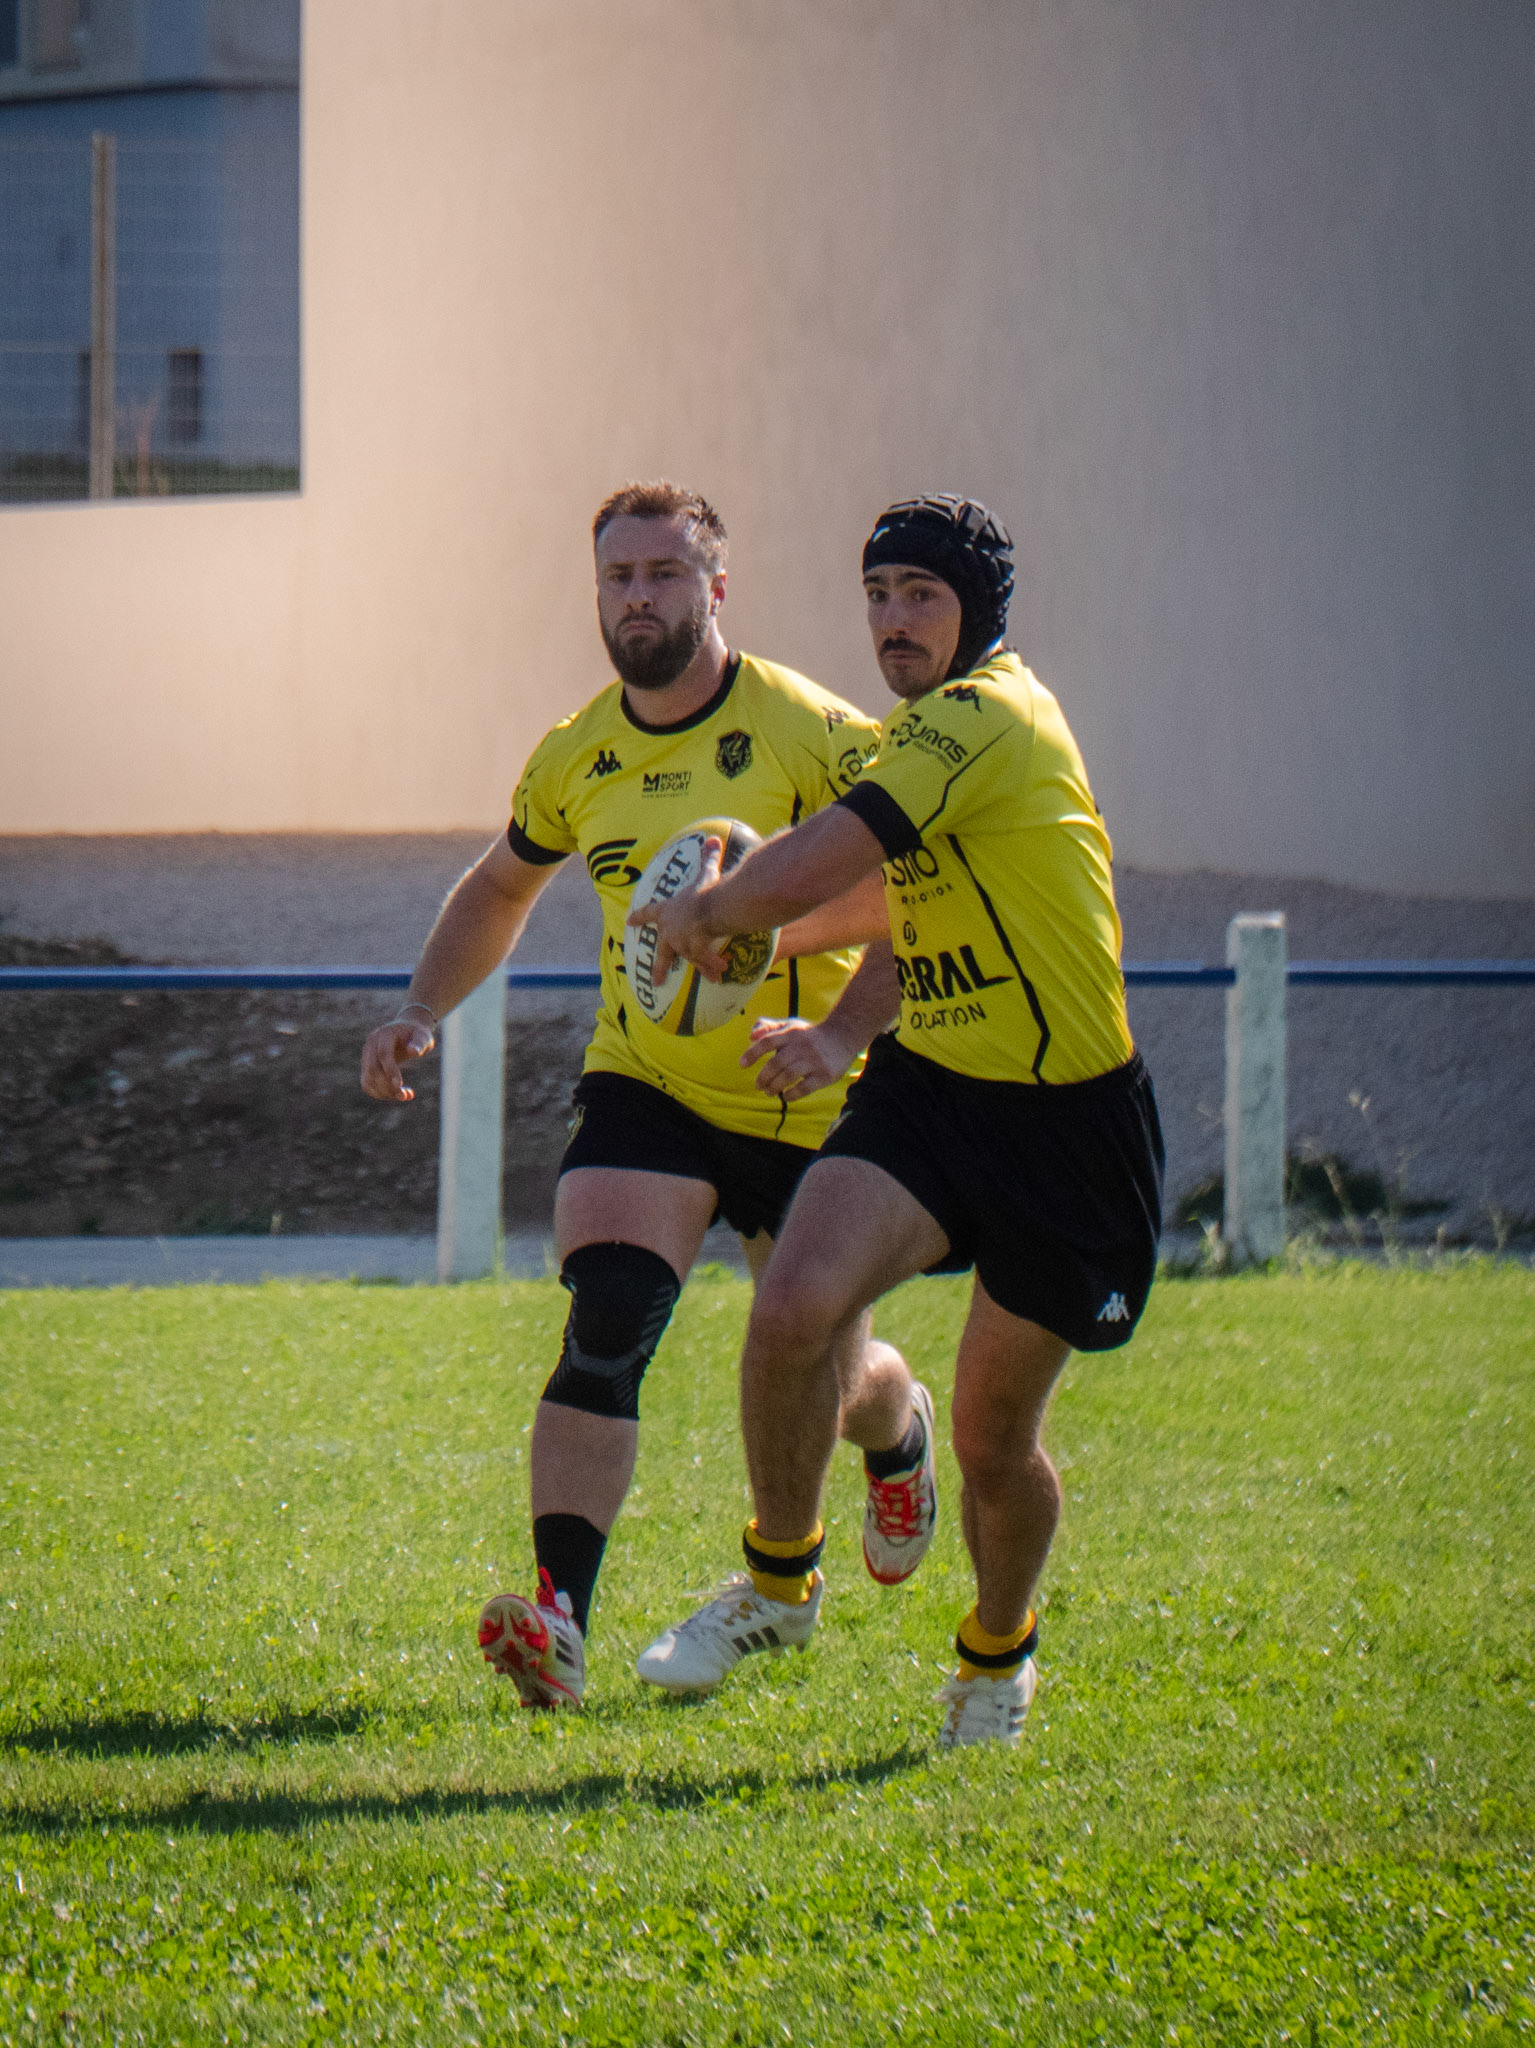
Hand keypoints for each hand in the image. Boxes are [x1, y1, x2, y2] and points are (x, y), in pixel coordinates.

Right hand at [360, 1016, 434, 1101]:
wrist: (406, 1031)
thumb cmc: (416, 1035)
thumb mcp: (423, 1036)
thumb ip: (419, 1043)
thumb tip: (413, 1051)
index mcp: (385, 1034)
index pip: (383, 1054)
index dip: (390, 1070)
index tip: (400, 1085)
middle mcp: (371, 1044)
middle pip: (372, 1068)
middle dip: (387, 1085)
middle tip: (404, 1096)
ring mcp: (366, 1056)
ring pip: (368, 1079)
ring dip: (384, 1093)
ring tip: (405, 1096)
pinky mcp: (366, 1067)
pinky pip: (367, 1084)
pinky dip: (380, 1094)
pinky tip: (398, 1095)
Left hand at [627, 836, 726, 984]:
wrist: (710, 907)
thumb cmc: (705, 890)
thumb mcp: (706, 873)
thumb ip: (708, 858)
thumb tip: (713, 839)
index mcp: (667, 911)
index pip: (649, 913)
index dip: (639, 917)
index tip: (629, 922)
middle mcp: (670, 930)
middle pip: (663, 952)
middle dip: (660, 968)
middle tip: (657, 981)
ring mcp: (679, 942)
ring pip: (690, 958)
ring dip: (702, 966)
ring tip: (714, 975)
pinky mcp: (692, 951)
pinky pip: (703, 962)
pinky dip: (712, 967)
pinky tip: (720, 974)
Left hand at [740, 1017, 856, 1101]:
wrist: (843, 1036)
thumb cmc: (810, 1034)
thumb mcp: (790, 1025)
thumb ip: (768, 1028)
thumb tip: (751, 1036)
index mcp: (791, 1034)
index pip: (767, 1042)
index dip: (752, 1053)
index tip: (742, 1065)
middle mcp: (801, 1046)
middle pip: (776, 1063)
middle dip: (763, 1077)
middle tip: (759, 1085)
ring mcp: (813, 1061)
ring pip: (788, 1076)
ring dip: (774, 1087)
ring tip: (769, 1092)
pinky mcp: (824, 1074)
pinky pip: (804, 1088)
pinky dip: (792, 1094)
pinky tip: (786, 1096)